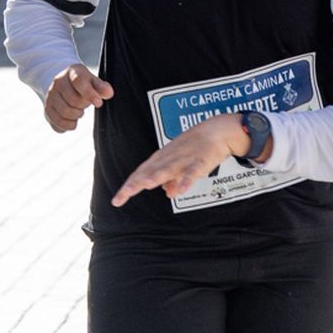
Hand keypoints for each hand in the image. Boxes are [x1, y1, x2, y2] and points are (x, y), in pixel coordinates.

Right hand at [43, 63, 112, 132]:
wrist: (64, 84)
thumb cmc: (82, 83)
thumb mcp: (92, 81)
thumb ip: (101, 87)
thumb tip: (108, 93)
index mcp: (72, 72)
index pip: (79, 81)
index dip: (90, 94)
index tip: (99, 103)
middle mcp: (58, 82)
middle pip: (73, 100)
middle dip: (83, 105)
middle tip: (85, 103)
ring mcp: (50, 95)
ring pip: (65, 112)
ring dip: (76, 115)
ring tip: (79, 110)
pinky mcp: (47, 108)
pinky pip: (57, 122)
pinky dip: (68, 125)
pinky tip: (73, 120)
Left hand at [111, 113, 249, 206]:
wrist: (216, 131)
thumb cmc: (196, 147)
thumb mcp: (182, 165)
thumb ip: (174, 179)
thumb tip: (169, 194)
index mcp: (161, 159)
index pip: (140, 173)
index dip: (128, 187)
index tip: (117, 201)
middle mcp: (168, 158)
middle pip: (149, 172)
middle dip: (135, 184)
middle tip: (122, 196)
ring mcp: (184, 159)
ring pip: (167, 169)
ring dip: (156, 177)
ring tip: (145, 185)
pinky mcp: (200, 161)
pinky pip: (192, 172)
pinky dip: (186, 180)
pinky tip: (181, 190)